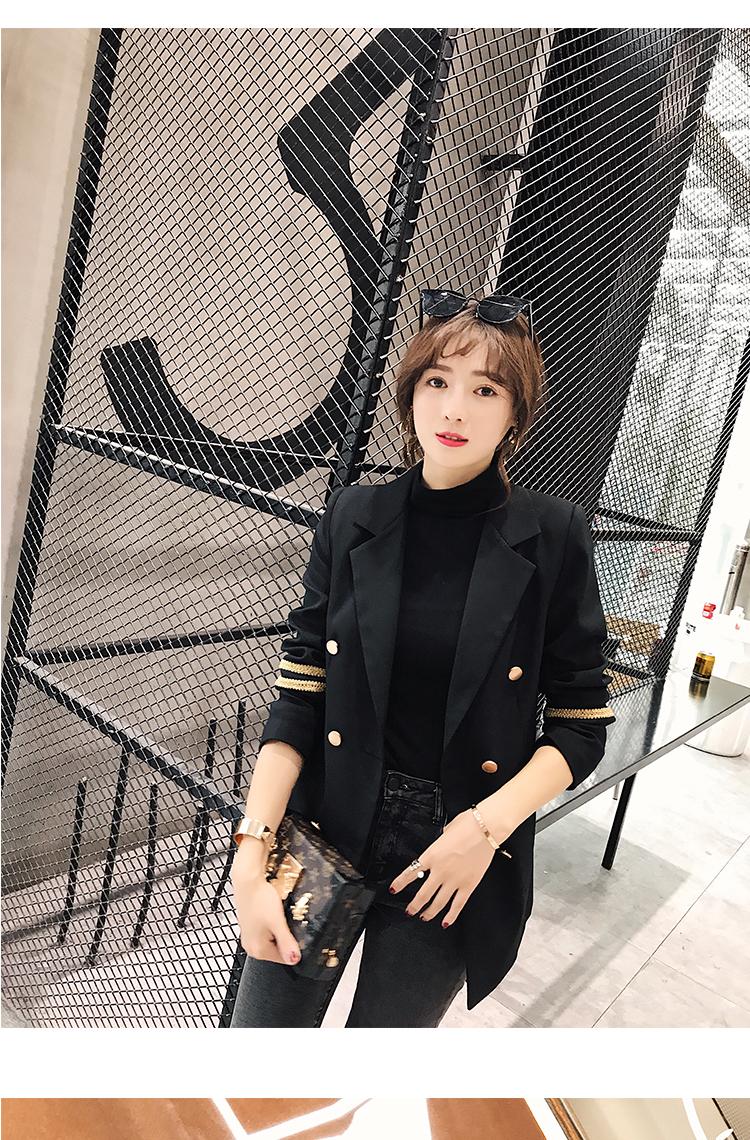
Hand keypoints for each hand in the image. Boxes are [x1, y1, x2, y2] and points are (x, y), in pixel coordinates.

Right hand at [231, 843, 300, 965]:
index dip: (293, 945)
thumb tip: (295, 959)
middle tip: (285, 920)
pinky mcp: (249, 927)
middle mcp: (251, 947)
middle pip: (278, 950)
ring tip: (277, 915)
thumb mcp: (278, 922)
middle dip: (286, 937)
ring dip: (279, 929)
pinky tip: (271, 913)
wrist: (247, 881)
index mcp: (258, 951)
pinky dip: (272, 924)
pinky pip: (266, 931)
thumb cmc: (260, 899)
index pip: (285, 959)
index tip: (293, 931)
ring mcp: (249, 937)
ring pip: (273, 939)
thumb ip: (287, 943)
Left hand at [389, 809, 508, 926]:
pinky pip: (457, 905)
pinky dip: (450, 916)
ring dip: (429, 912)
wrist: (485, 829)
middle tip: (410, 911)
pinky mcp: (468, 885)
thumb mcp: (446, 831)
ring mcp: (454, 880)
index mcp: (431, 855)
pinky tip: (445, 922)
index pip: (410, 873)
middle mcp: (440, 871)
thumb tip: (443, 841)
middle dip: (414, 905)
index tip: (395, 890)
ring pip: (438, 903)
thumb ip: (441, 841)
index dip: (400, 883)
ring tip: (424, 917)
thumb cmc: (467, 825)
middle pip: (423, 894)